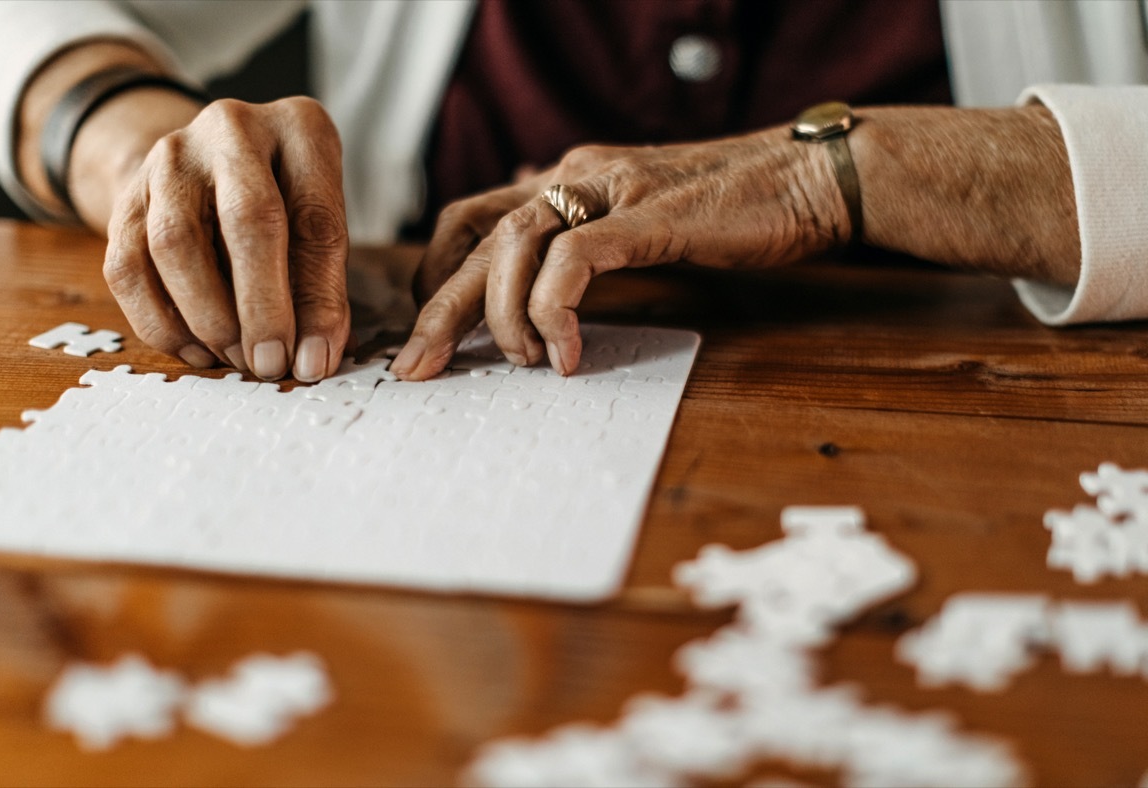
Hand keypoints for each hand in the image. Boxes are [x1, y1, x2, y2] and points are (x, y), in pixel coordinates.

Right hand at [102, 97, 350, 380]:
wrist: (208, 167)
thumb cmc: (286, 204)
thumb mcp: (321, 228)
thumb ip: (322, 288)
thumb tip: (313, 360)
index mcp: (300, 129)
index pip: (316, 218)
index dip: (316, 299)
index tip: (313, 359)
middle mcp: (233, 130)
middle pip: (246, 220)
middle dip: (260, 308)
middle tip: (270, 364)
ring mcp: (170, 158)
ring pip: (175, 244)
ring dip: (209, 318)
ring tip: (238, 358)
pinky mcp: (125, 197)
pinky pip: (128, 268)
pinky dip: (162, 322)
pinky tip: (197, 350)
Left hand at [391, 128, 845, 380]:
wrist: (813, 177)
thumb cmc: (736, 208)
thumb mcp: (643, 218)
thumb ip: (591, 231)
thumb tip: (548, 256)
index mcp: (571, 177)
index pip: (474, 217)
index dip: (437, 272)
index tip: (431, 329)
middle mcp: (576, 175)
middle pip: (475, 237)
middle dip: (436, 307)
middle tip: (415, 369)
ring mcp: (610, 191)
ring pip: (512, 245)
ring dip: (497, 313)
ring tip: (516, 362)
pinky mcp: (647, 216)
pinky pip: (574, 261)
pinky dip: (555, 311)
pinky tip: (566, 353)